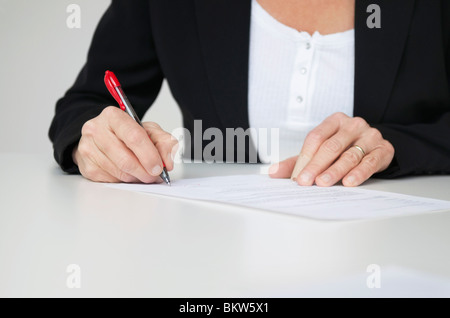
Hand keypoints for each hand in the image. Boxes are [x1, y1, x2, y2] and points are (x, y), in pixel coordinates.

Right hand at [73, 106, 177, 182]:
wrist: (102, 136)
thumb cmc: (126, 133)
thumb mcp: (148, 130)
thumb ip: (163, 142)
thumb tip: (167, 162)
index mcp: (113, 116)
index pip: (134, 137)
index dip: (149, 155)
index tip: (159, 167)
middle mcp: (96, 130)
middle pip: (126, 159)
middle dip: (145, 171)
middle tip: (154, 175)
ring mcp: (88, 148)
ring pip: (120, 172)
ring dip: (136, 177)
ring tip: (142, 172)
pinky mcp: (86, 166)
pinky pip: (111, 180)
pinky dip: (125, 180)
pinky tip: (128, 172)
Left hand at [269, 112, 394, 186]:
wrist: (375, 146)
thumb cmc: (343, 148)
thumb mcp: (319, 151)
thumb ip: (297, 162)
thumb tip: (273, 172)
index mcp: (334, 121)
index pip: (316, 137)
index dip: (305, 157)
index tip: (297, 175)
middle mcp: (353, 125)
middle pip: (331, 146)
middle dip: (316, 165)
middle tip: (306, 181)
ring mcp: (370, 136)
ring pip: (350, 155)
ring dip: (335, 171)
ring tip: (323, 183)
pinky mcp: (383, 149)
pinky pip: (370, 162)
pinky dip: (359, 173)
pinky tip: (349, 182)